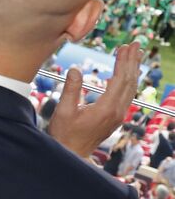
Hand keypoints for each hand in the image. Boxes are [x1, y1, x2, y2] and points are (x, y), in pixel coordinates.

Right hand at [48, 42, 142, 158]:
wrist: (73, 153)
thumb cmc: (65, 134)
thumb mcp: (63, 111)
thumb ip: (70, 89)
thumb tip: (75, 69)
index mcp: (106, 108)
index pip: (119, 80)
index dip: (123, 62)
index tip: (125, 47)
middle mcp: (117, 111)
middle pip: (129, 82)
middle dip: (132, 62)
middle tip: (135, 45)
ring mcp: (118, 115)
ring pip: (131, 88)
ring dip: (133, 70)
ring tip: (135, 55)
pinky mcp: (116, 116)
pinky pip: (127, 95)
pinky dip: (129, 81)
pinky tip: (127, 74)